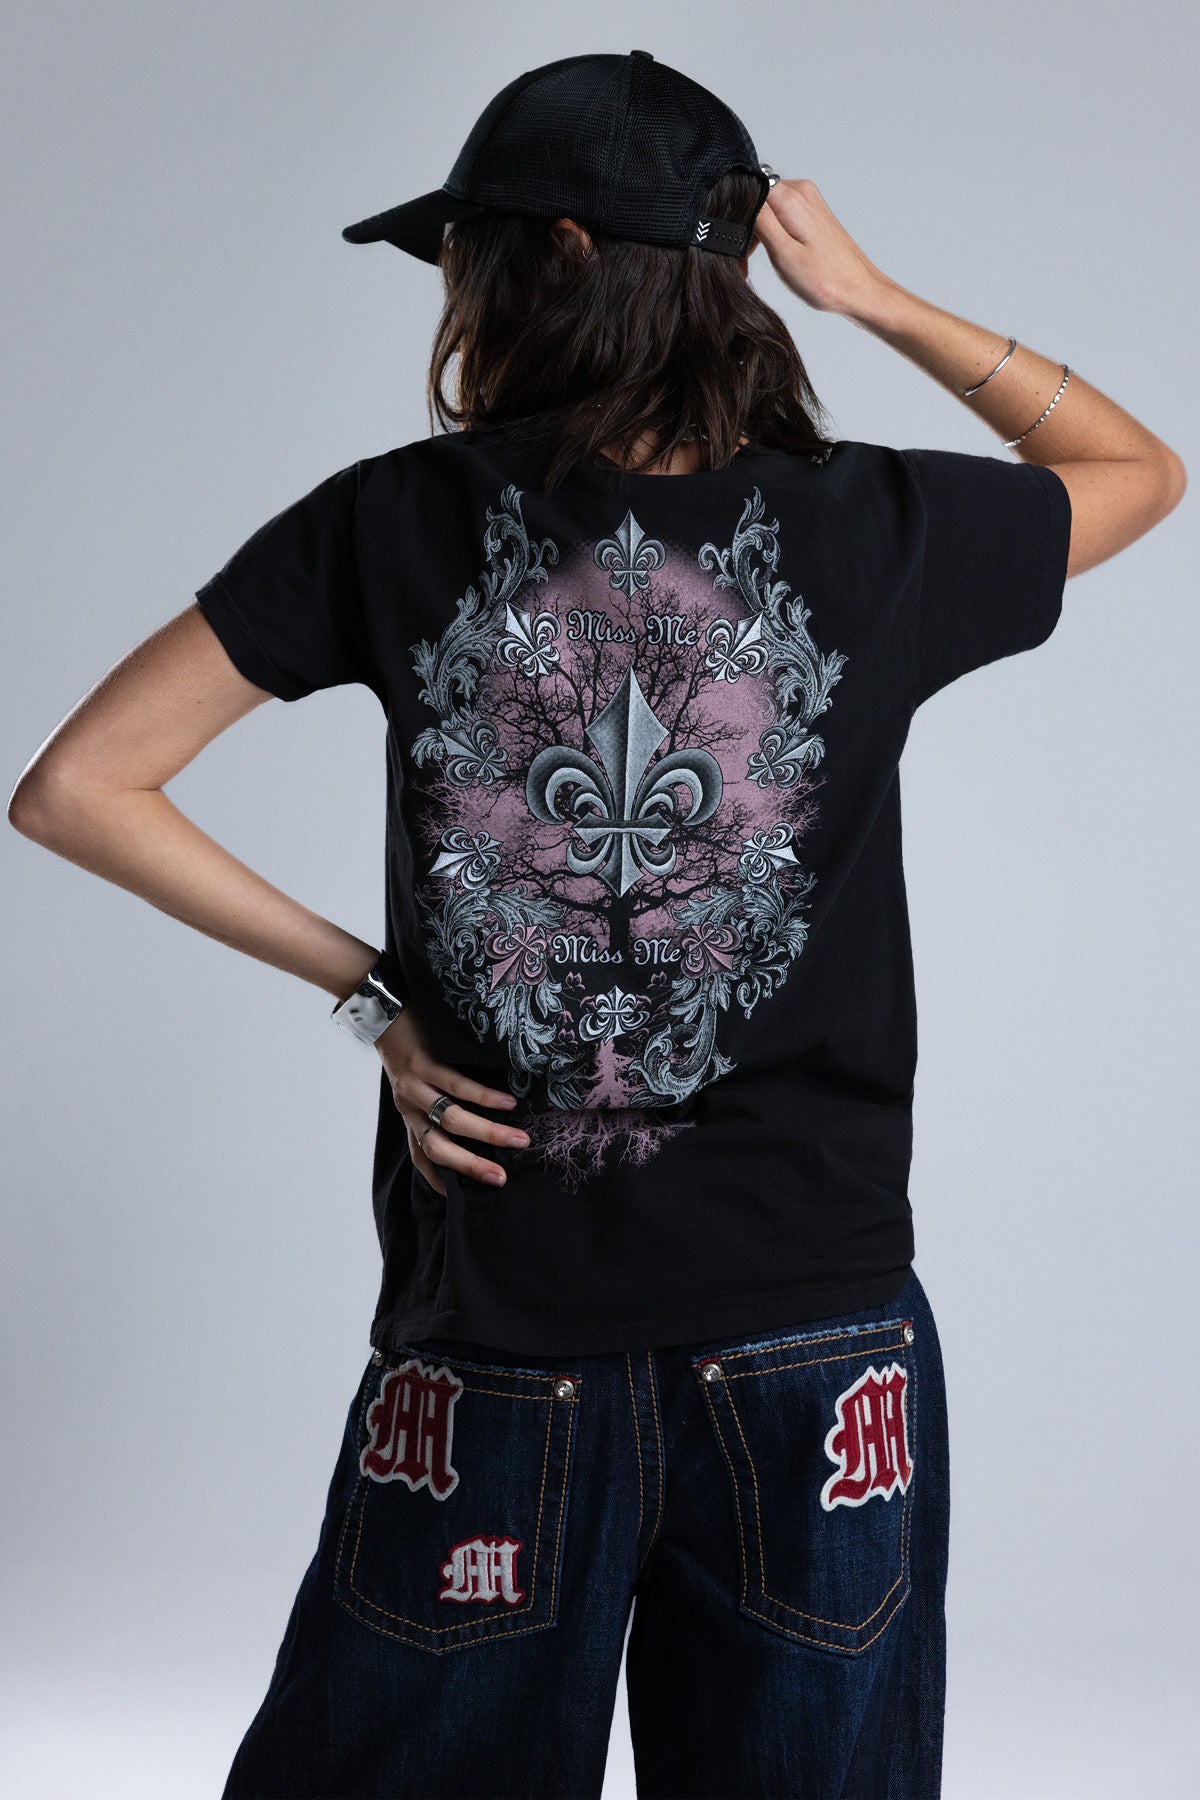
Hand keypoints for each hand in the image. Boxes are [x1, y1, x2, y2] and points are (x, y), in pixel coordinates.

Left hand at [374, 1008, 528, 1192]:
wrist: (379, 1008)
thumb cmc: (408, 1044)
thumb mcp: (416, 1078)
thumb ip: (437, 1098)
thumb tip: (481, 1115)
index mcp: (408, 1112)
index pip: (420, 1155)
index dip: (438, 1178)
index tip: (462, 1197)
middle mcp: (408, 1105)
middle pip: (438, 1148)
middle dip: (471, 1166)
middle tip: (501, 1179)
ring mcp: (414, 1085)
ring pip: (451, 1120)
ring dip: (488, 1133)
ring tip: (519, 1140)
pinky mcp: (423, 1063)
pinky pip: (456, 1086)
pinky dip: (484, 1097)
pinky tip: (508, 1103)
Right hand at [750, 178, 894, 319]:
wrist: (859, 290)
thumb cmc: (826, 280)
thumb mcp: (783, 253)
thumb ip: (761, 222)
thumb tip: (741, 199)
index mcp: (792, 197)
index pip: (748, 191)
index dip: (736, 219)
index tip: (736, 248)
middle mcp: (801, 191)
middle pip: (756, 200)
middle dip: (744, 230)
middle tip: (741, 264)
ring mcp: (808, 201)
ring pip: (766, 209)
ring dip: (755, 235)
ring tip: (751, 265)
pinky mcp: (811, 213)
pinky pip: (780, 215)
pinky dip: (770, 235)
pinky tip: (771, 256)